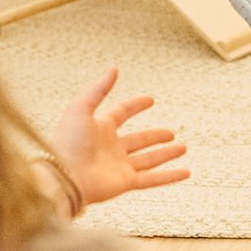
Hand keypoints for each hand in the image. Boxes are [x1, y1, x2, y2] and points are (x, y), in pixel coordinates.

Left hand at [48, 67, 188, 204]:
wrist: (64, 176)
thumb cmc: (67, 141)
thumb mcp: (81, 108)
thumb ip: (99, 89)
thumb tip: (114, 68)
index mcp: (100, 128)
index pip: (122, 113)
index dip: (136, 105)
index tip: (151, 100)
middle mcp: (111, 148)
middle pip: (139, 140)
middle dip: (155, 136)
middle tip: (171, 133)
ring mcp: (119, 166)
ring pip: (149, 159)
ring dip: (166, 154)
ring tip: (183, 148)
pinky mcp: (125, 182)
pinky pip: (152, 179)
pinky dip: (170, 176)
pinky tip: (185, 172)